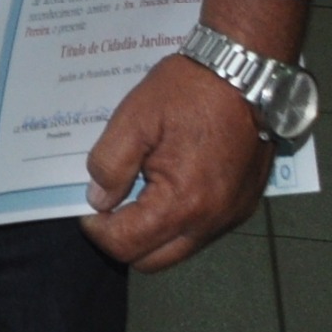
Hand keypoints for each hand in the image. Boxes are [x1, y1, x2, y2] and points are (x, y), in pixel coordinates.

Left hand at [81, 54, 272, 270]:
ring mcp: (232, 215)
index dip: (98, 230)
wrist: (244, 71)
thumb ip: (110, 164)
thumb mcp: (134, 119)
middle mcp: (212, 221)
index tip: (87, 207)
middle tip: (111, 204)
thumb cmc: (187, 92)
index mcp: (183, 203)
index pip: (127, 245)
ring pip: (179, 248)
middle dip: (124, 239)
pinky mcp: (244, 204)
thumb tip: (99, 199)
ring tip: (138, 192)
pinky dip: (179, 220)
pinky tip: (168, 186)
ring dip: (153, 232)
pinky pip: (202, 230)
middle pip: (153, 260)